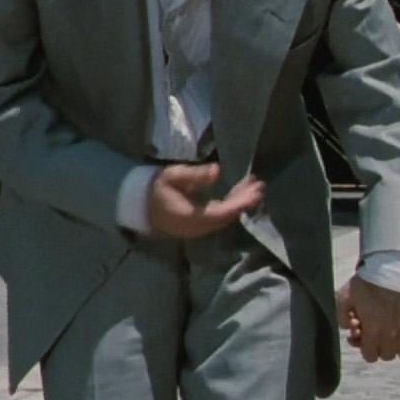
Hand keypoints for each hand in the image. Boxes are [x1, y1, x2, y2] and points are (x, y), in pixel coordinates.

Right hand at [144, 162, 263, 238]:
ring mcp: (199, 228)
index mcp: (193, 217)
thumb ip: (195, 175)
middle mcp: (199, 227)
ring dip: (240, 202)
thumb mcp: (172, 176)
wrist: (139, 206)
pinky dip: (232, 204)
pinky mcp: (199, 224)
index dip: (241, 203)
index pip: (223, 212)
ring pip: (226, 216)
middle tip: (260, 185)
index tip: (256, 191)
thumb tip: (217, 170)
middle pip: (228, 216)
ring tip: (254, 186)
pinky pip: (220, 216)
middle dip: (245, 201)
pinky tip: (238, 192)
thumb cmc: (155, 189)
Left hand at [335, 275, 399, 361]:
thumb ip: (342, 315)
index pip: (370, 356)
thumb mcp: (347, 294)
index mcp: (373, 333)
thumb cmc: (372, 281)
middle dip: (384, 346)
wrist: (399, 268)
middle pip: (388, 356)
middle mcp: (391, 339)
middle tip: (384, 332)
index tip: (370, 338)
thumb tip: (349, 329)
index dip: (368, 348)